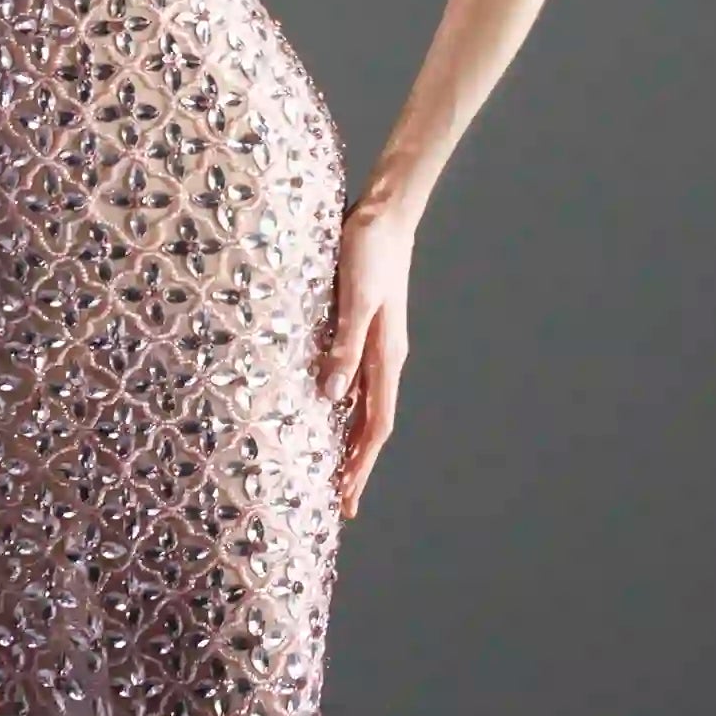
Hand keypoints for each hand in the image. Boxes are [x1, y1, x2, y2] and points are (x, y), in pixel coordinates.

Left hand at [315, 199, 414, 519]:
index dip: (360, 464)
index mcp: (385, 357)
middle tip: (340, 502)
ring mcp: (376, 346)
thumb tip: (331, 395)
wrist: (385, 213)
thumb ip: (343, 345)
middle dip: (357, 465)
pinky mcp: (365, 331)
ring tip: (335, 472)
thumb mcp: (355, 299)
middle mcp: (384, 358)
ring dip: (350, 442)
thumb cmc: (368, 251)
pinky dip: (345, 410)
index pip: (374, 425)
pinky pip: (357, 384)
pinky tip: (330, 415)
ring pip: (364, 408)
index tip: (346, 496)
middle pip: (371, 425)